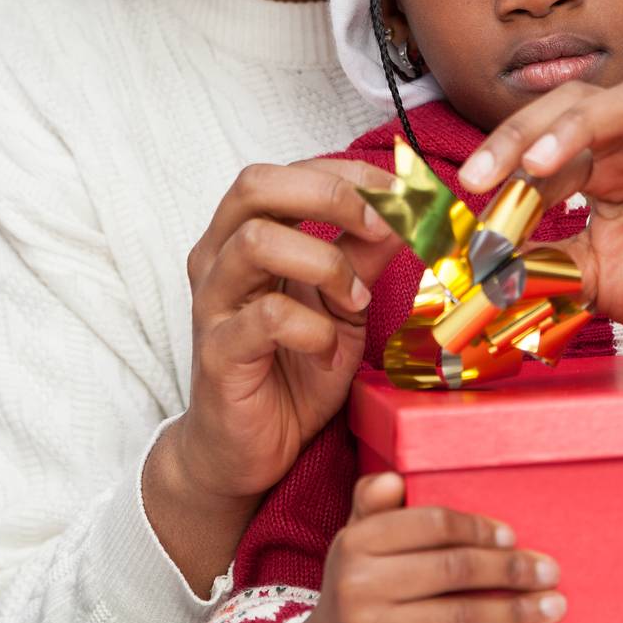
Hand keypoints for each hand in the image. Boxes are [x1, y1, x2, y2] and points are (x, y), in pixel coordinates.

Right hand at [173, 157, 401, 503]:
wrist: (247, 451)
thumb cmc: (292, 367)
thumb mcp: (343, 302)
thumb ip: (366, 254)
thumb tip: (409, 208)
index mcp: (244, 233)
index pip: (287, 171)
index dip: (347, 173)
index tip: (399, 194)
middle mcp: (218, 257)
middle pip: (256, 185)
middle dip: (331, 194)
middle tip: (380, 227)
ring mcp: (213, 303)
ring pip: (257, 241)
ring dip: (326, 262)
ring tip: (355, 300)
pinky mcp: (219, 352)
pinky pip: (268, 318)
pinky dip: (315, 329)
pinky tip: (330, 353)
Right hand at [277, 472, 566, 622]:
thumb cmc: (359, 590)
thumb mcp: (356, 542)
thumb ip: (374, 504)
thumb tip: (396, 479)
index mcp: (357, 541)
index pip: (432, 524)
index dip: (478, 528)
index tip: (512, 537)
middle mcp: (359, 584)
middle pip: (454, 569)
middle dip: (510, 570)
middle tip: (549, 572)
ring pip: (461, 617)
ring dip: (515, 612)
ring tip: (550, 607)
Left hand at [459, 81, 622, 345]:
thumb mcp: (593, 277)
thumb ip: (544, 265)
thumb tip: (483, 266)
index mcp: (603, 165)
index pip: (544, 139)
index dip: (503, 160)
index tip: (468, 192)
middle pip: (576, 103)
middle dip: (523, 131)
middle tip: (485, 175)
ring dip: (581, 124)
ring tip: (543, 161)